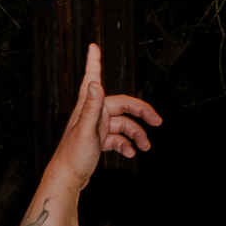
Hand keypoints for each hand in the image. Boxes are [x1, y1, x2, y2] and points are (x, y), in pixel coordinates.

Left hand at [49, 43, 159, 187]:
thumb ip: (91, 106)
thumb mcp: (86, 129)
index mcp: (88, 107)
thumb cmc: (73, 155)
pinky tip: (131, 153)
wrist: (68, 179)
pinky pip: (118, 138)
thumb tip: (94, 83)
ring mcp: (96, 127)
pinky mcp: (98, 140)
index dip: (94, 62)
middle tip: (157, 121)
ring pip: (123, 125)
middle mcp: (92, 114)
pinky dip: (127, 144)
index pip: (92, 79)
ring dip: (137, 134)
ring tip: (146, 147)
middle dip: (141, 113)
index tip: (93, 46)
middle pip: (122, 106)